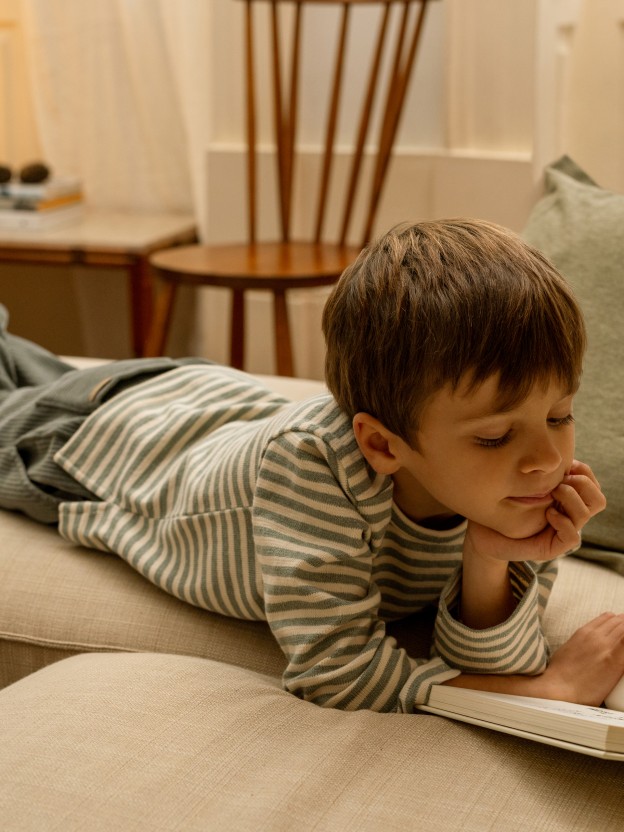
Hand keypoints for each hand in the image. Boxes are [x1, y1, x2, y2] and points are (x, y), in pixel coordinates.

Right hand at [443, 612, 623, 705]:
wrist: (557, 692)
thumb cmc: (560, 676)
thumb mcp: (569, 650)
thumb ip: (582, 641)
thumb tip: (589, 640)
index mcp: (583, 632)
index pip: (608, 617)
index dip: (618, 622)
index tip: (620, 628)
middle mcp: (596, 636)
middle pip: (621, 621)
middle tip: (621, 637)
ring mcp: (607, 647)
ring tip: (622, 643)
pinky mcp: (616, 661)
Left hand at [466, 459, 605, 563]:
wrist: (483, 532)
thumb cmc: (499, 503)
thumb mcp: (520, 481)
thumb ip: (538, 469)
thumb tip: (550, 450)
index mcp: (566, 498)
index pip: (591, 484)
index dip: (583, 471)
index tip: (565, 464)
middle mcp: (568, 515)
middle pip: (598, 500)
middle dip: (581, 484)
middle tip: (559, 480)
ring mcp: (562, 531)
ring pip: (587, 514)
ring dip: (571, 498)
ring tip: (552, 492)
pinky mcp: (553, 547)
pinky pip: (572, 536)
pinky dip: (563, 522)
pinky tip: (548, 513)